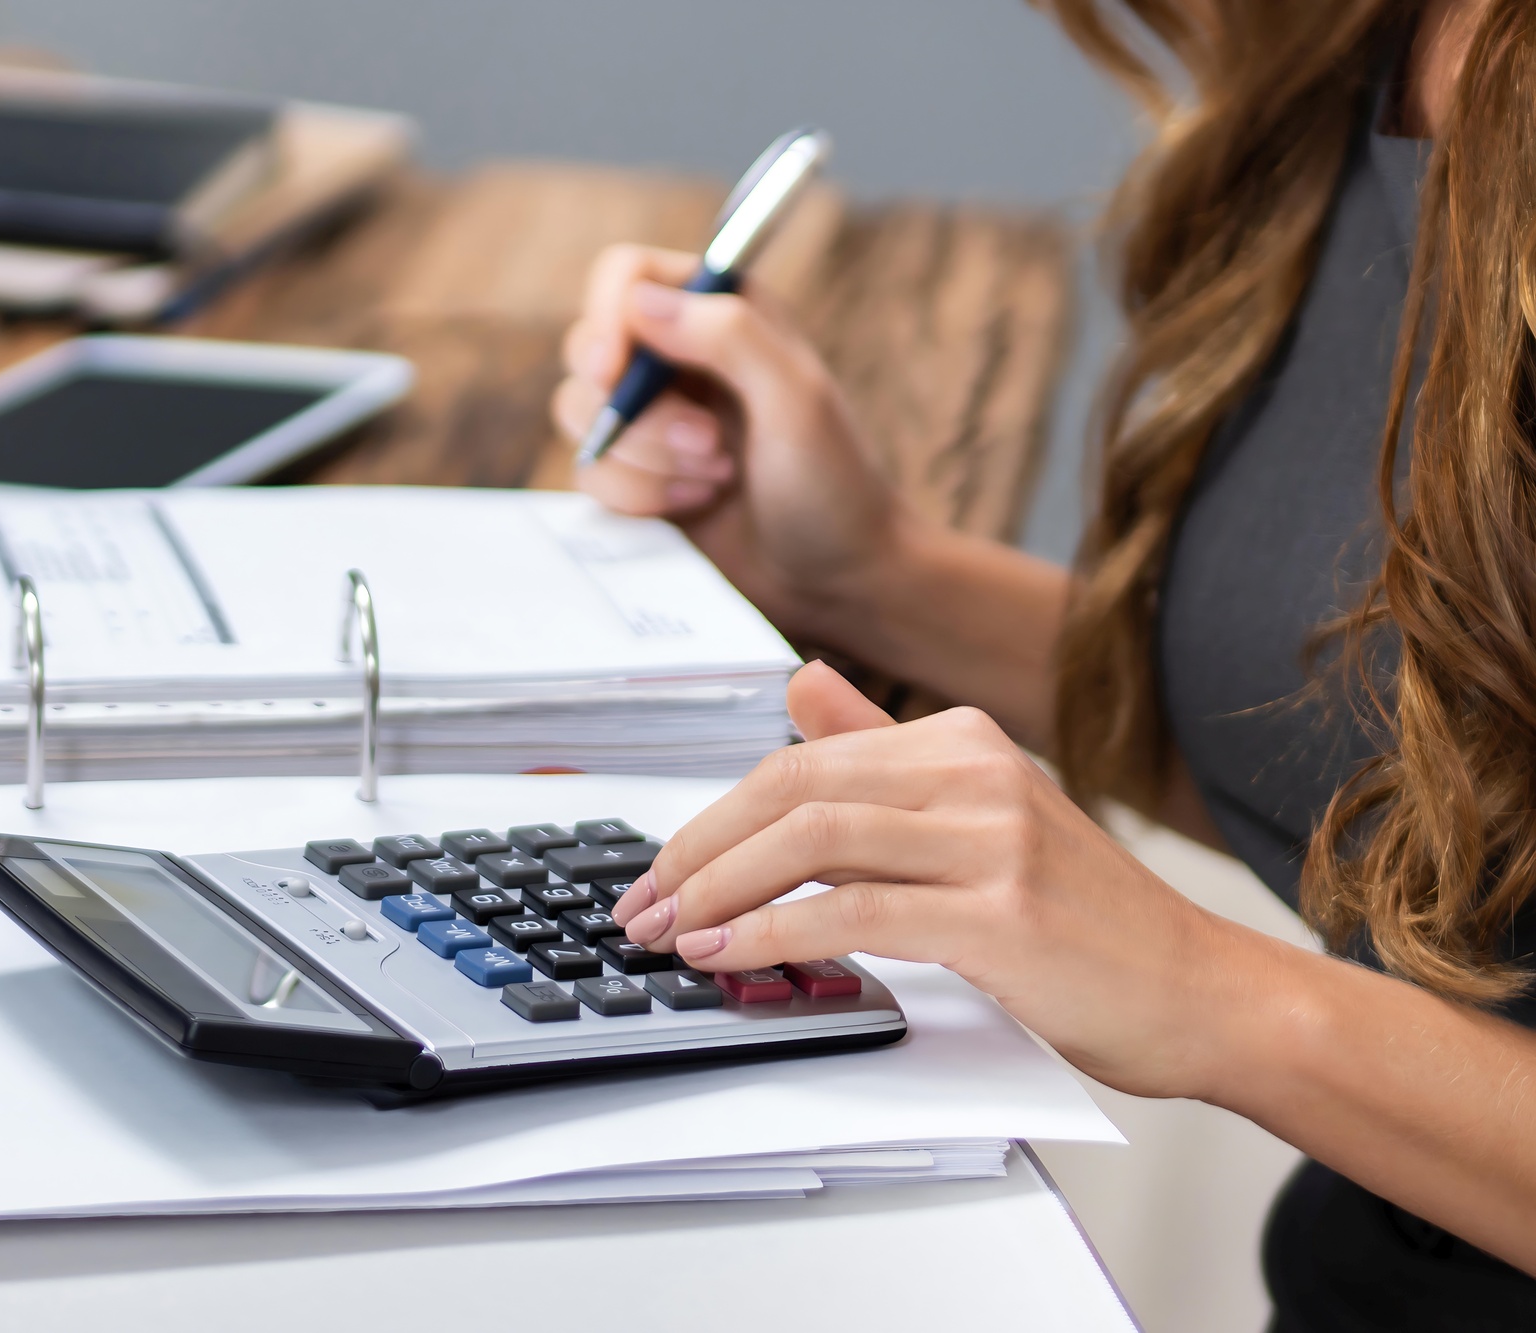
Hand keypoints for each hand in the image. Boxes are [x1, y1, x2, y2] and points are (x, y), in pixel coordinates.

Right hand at [551, 244, 906, 644]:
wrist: (837, 582)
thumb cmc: (833, 485)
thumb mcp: (796, 399)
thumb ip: (728, 335)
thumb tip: (637, 301)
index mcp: (722, 311)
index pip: (625, 276)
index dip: (607, 318)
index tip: (614, 372)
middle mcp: (677, 357)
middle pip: (589, 349)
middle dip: (637, 412)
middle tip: (707, 444)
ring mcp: (652, 419)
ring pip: (579, 415)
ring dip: (644, 459)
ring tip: (717, 477)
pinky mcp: (635, 476)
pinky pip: (589, 473)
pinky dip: (636, 496)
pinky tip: (696, 504)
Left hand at [611, 660, 1249, 1099]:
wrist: (1202, 993)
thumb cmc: (1084, 922)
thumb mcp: (982, 815)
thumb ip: (883, 752)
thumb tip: (798, 686)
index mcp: (960, 740)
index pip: (798, 761)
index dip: (713, 818)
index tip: (662, 872)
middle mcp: (975, 770)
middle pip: (791, 787)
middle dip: (697, 850)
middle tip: (641, 907)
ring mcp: (993, 837)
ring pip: (811, 838)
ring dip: (719, 889)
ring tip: (669, 934)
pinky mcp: (1001, 912)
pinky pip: (853, 910)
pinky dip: (773, 933)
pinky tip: (729, 956)